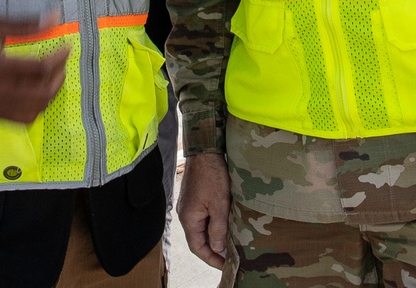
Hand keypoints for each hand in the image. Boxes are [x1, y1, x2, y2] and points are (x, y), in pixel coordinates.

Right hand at [0, 15, 68, 123]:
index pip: (38, 69)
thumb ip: (25, 24)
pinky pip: (22, 120)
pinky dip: (38, 107)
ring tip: (54, 74)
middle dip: (59, 76)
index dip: (59, 58)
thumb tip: (57, 16)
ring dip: (51, 93)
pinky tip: (40, 89)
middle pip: (41, 93)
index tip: (67, 45)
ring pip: (35, 110)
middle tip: (62, 59)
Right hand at [177, 151, 230, 269]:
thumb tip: (216, 249)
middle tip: (230, 257)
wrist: (205, 149)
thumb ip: (217, 229)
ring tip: (229, 243)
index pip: (197, 247)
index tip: (225, 266)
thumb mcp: (219, 204)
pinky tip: (223, 224)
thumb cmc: (211, 175)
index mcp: (188, 218)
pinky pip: (202, 216)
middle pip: (198, 238)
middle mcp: (185, 213)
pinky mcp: (194, 196)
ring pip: (201, 227)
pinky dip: (212, 224)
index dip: (211, 259)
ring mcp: (189, 204)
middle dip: (213, 249)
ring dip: (213, 236)